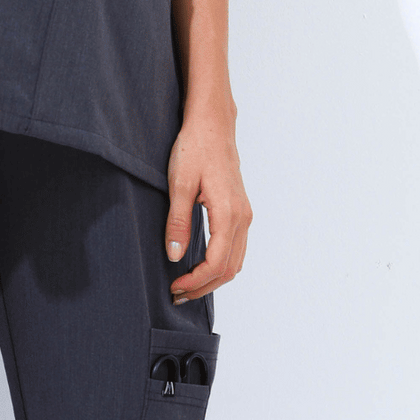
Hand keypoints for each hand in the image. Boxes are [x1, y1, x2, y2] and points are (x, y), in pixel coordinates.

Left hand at [165, 106, 251, 302]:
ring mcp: (245, 214)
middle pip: (230, 269)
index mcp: (229, 214)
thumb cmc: (195, 149)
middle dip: (204, 286)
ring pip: (235, 261)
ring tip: (186, 285)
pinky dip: (221, 265)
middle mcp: (243, 217)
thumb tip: (175, 256)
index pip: (216, 263)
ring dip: (213, 278)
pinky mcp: (241, 211)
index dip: (195, 281)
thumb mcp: (179, 185)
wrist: (212, 125)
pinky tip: (200, 266)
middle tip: (177, 294)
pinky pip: (236, 248)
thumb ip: (177, 222)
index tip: (174, 287)